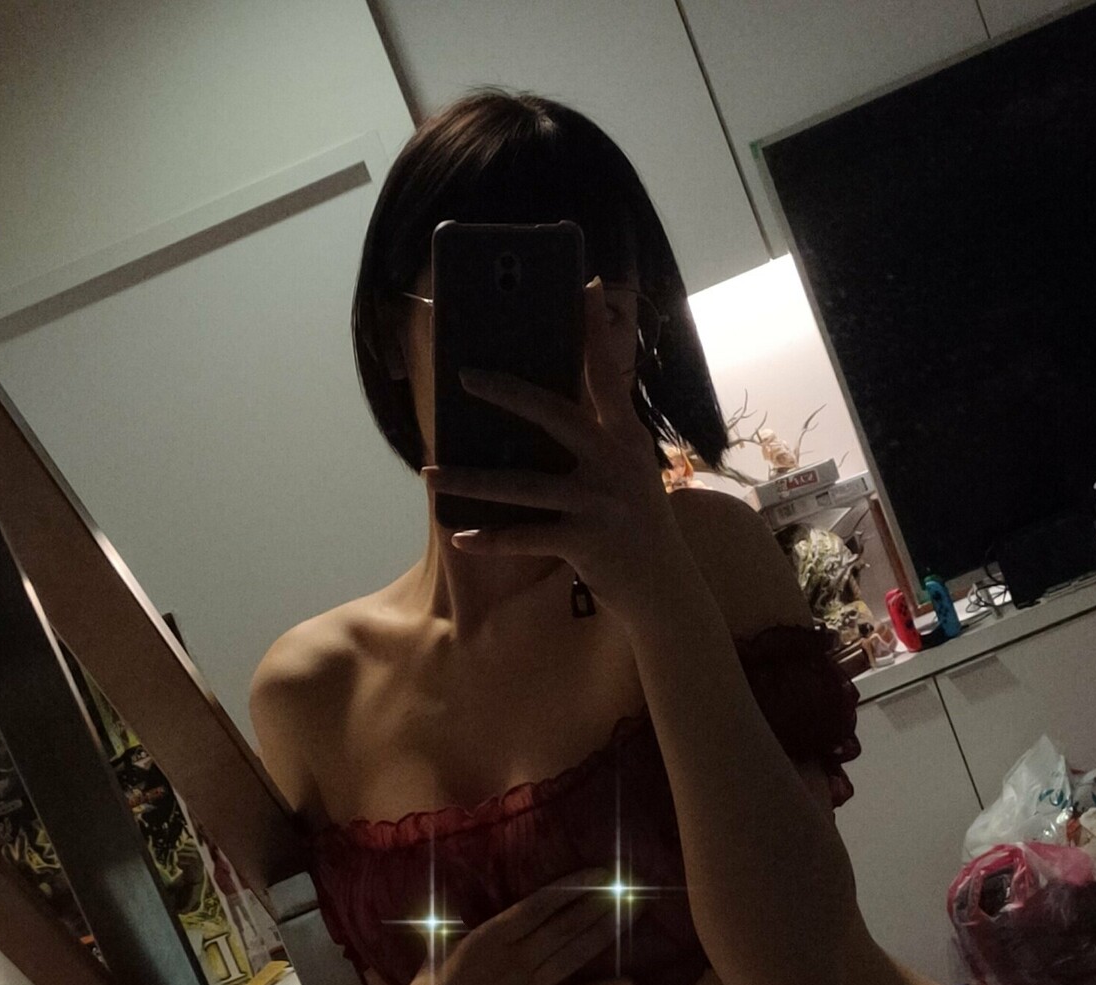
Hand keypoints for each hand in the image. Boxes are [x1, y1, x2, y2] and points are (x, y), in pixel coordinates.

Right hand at [380, 867, 635, 984]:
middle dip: (598, 906)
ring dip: (605, 934)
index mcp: (487, 940)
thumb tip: (457, 875)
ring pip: (572, 958)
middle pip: (563, 929)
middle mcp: (513, 964)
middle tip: (628, 885)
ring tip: (633, 912)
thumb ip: (453, 915)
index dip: (571, 889)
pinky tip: (630, 982)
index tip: (598, 874)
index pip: (537, 907)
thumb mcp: (436, 946)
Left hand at [422, 279, 688, 609]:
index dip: (594, 330)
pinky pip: (525, 536)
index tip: (582, 284)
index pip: (607, 374)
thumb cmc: (636, 525)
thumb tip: (548, 410)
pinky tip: (460, 537)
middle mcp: (615, 462)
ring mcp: (600, 503)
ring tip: (430, 476)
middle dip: (508, 392)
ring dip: (471, 481)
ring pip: (522, 485)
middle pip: (554, 415)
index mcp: (627, 438)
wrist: (665, 589)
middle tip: (465, 376)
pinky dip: (490, 539)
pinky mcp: (585, 542)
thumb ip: (599, 440)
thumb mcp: (628, 474)